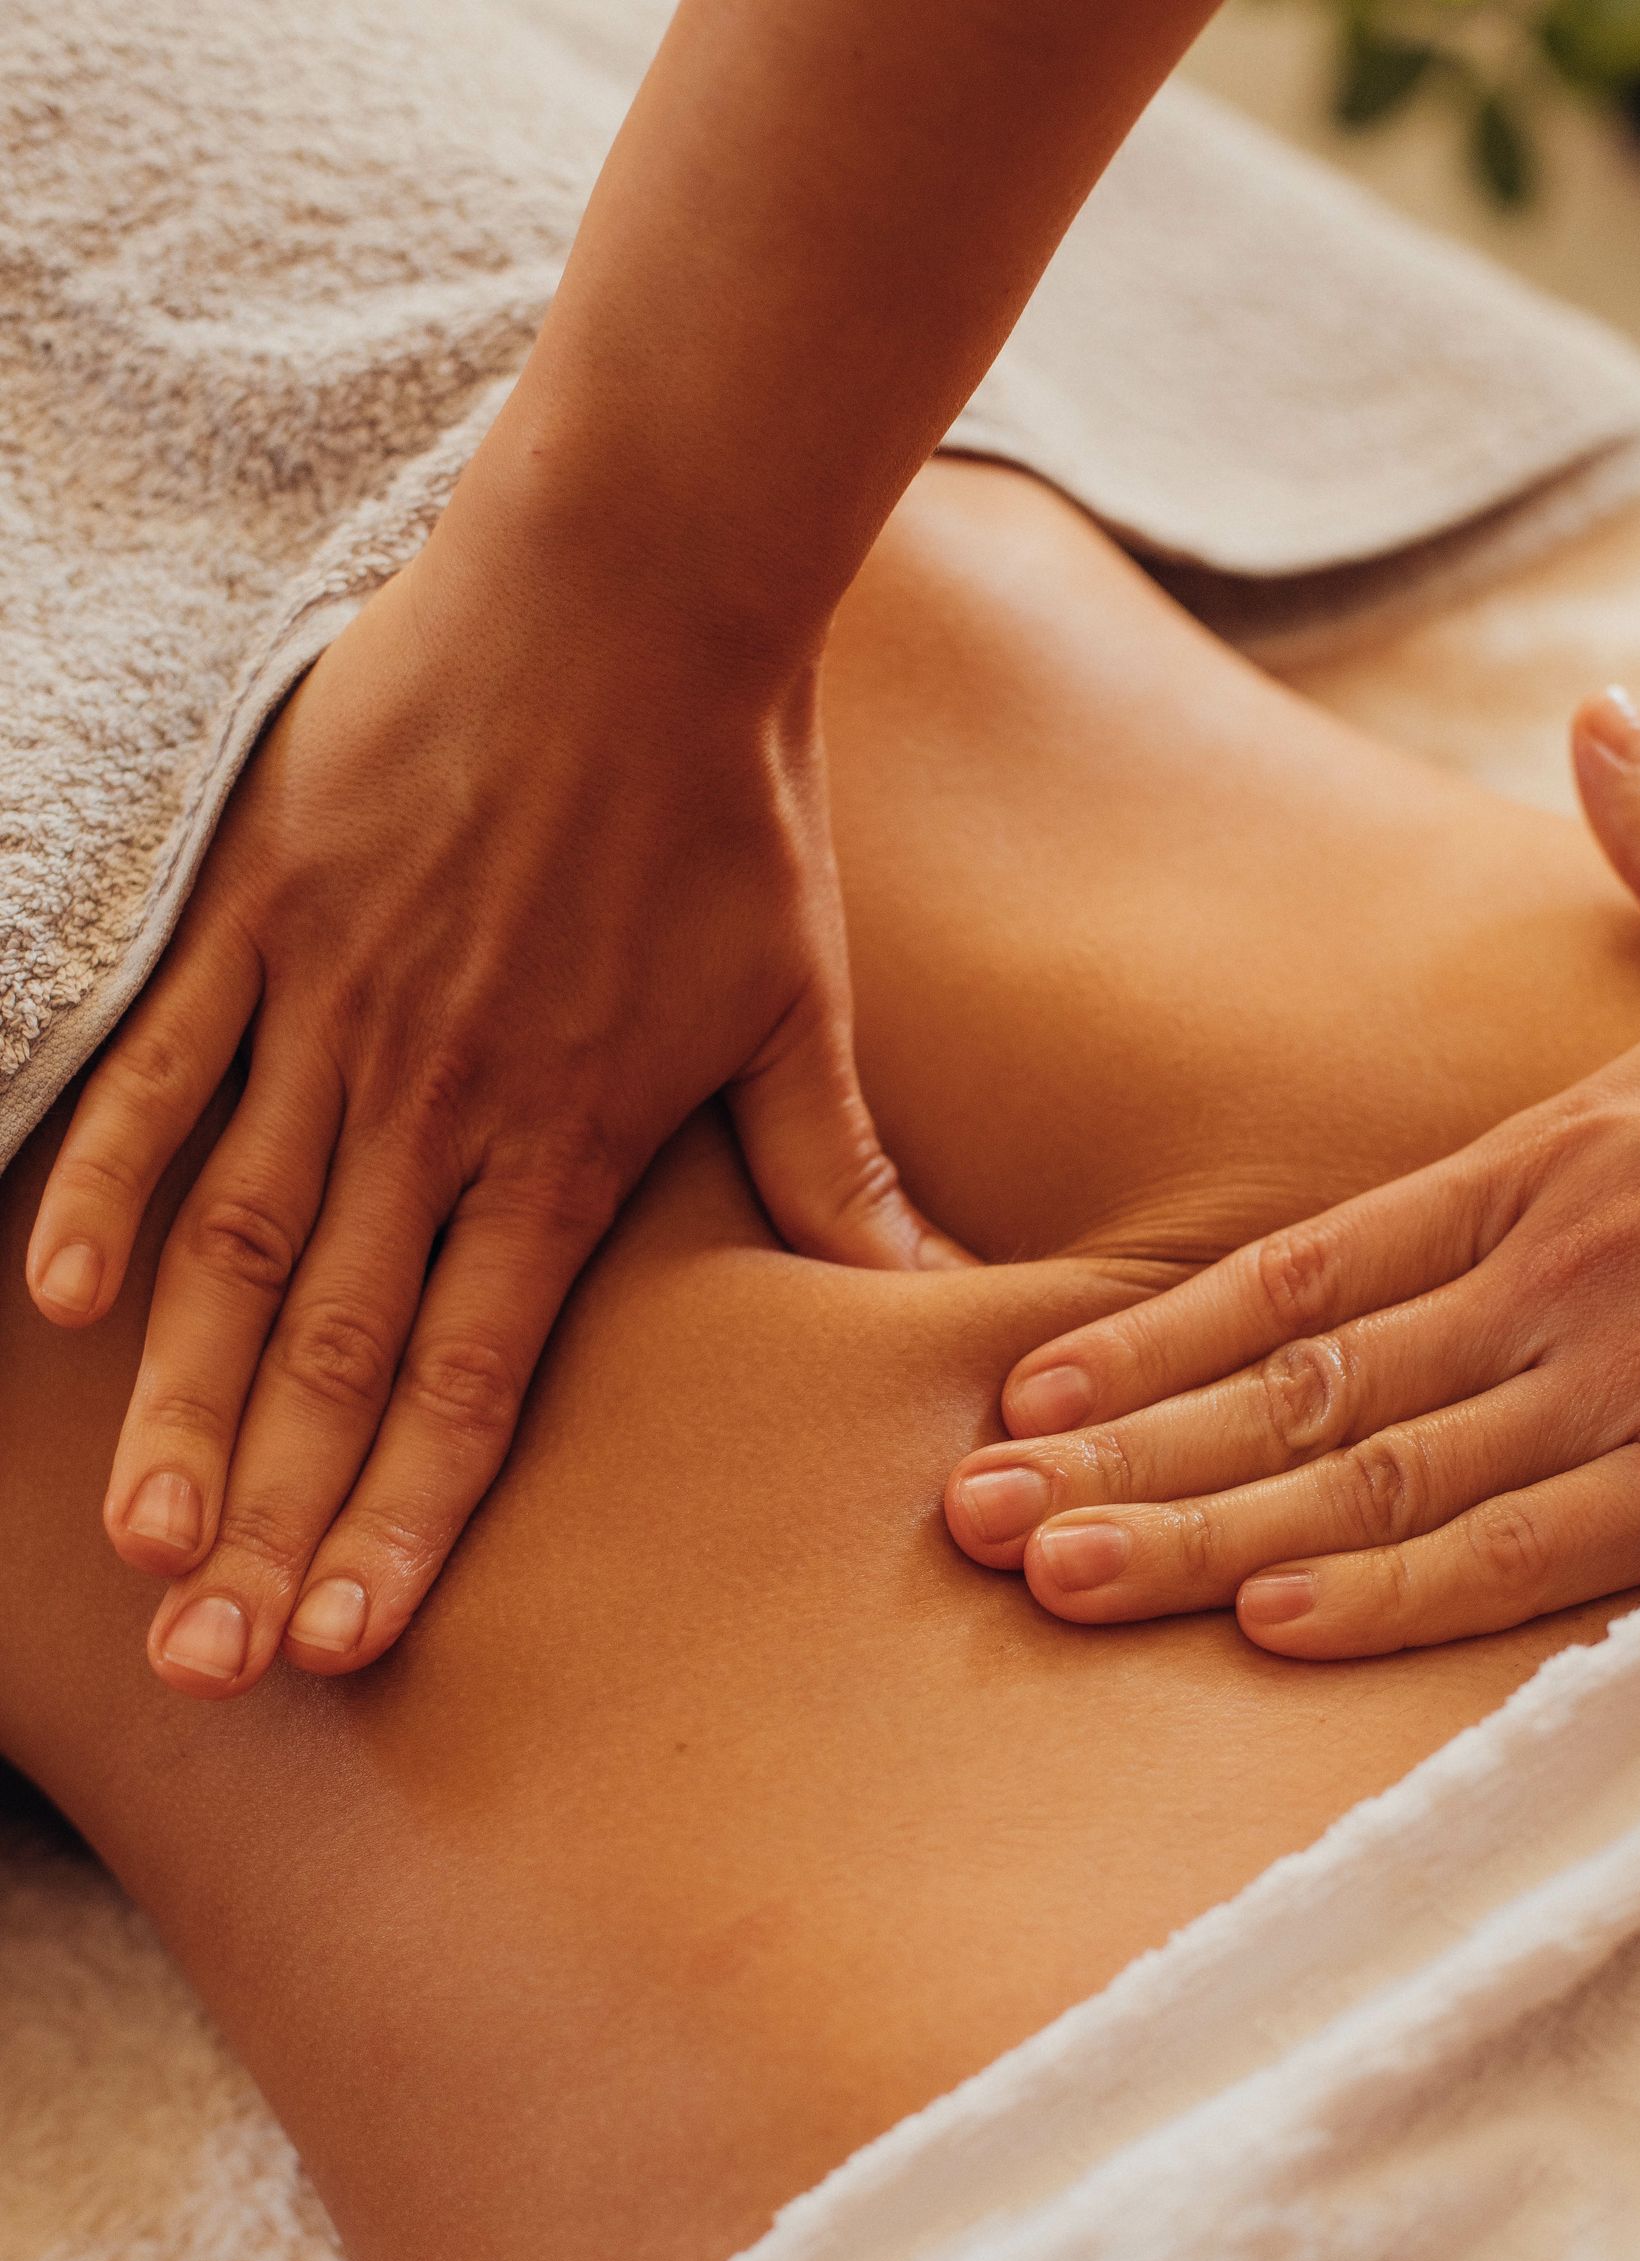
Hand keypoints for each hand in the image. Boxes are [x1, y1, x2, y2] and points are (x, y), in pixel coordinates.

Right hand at [27, 461, 954, 1698]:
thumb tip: (925, 1303)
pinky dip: (109, 1182)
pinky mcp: (264, 910)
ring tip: (137, 1540)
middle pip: (340, 1353)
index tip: (347, 1641)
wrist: (642, 591)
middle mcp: (438, 1106)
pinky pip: (167, 1067)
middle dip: (271, 1518)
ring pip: (241, 1244)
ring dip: (185, 1402)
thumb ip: (833, 1176)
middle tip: (208, 1663)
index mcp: (567, 1146)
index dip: (407, 1518)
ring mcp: (338, 1010)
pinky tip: (58, 1306)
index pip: (474, 1379)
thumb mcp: (802, 1006)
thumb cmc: (735, 806)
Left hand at [945, 688, 1639, 1654]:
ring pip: (1380, 1478)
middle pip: (1299, 1385)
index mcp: (1554, 1159)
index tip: (1023, 1386)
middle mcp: (1562, 1273)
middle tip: (970, 1517)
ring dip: (1208, 1535)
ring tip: (1059, 1577)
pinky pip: (1534, 1552)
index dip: (1152, 1336)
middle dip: (1128, 1455)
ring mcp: (1637, 1380)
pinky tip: (1271, 1631)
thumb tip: (1603, 717)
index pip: (1303, 1266)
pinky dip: (1400, 1595)